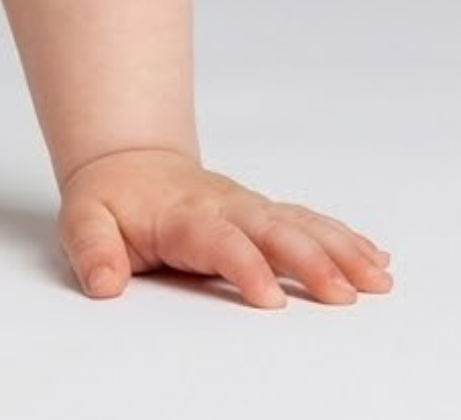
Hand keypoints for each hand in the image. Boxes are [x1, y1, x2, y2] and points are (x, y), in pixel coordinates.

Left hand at [59, 148, 392, 307]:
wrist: (127, 163)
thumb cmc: (110, 199)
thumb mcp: (84, 218)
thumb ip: (92, 249)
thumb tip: (102, 283)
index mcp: (181, 214)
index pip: (216, 238)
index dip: (243, 264)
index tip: (268, 297)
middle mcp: (223, 207)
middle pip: (271, 229)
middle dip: (308, 259)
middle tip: (341, 293)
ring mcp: (248, 209)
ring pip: (299, 224)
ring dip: (338, 249)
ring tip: (376, 278)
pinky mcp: (264, 213)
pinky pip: (308, 222)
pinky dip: (343, 238)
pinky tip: (375, 259)